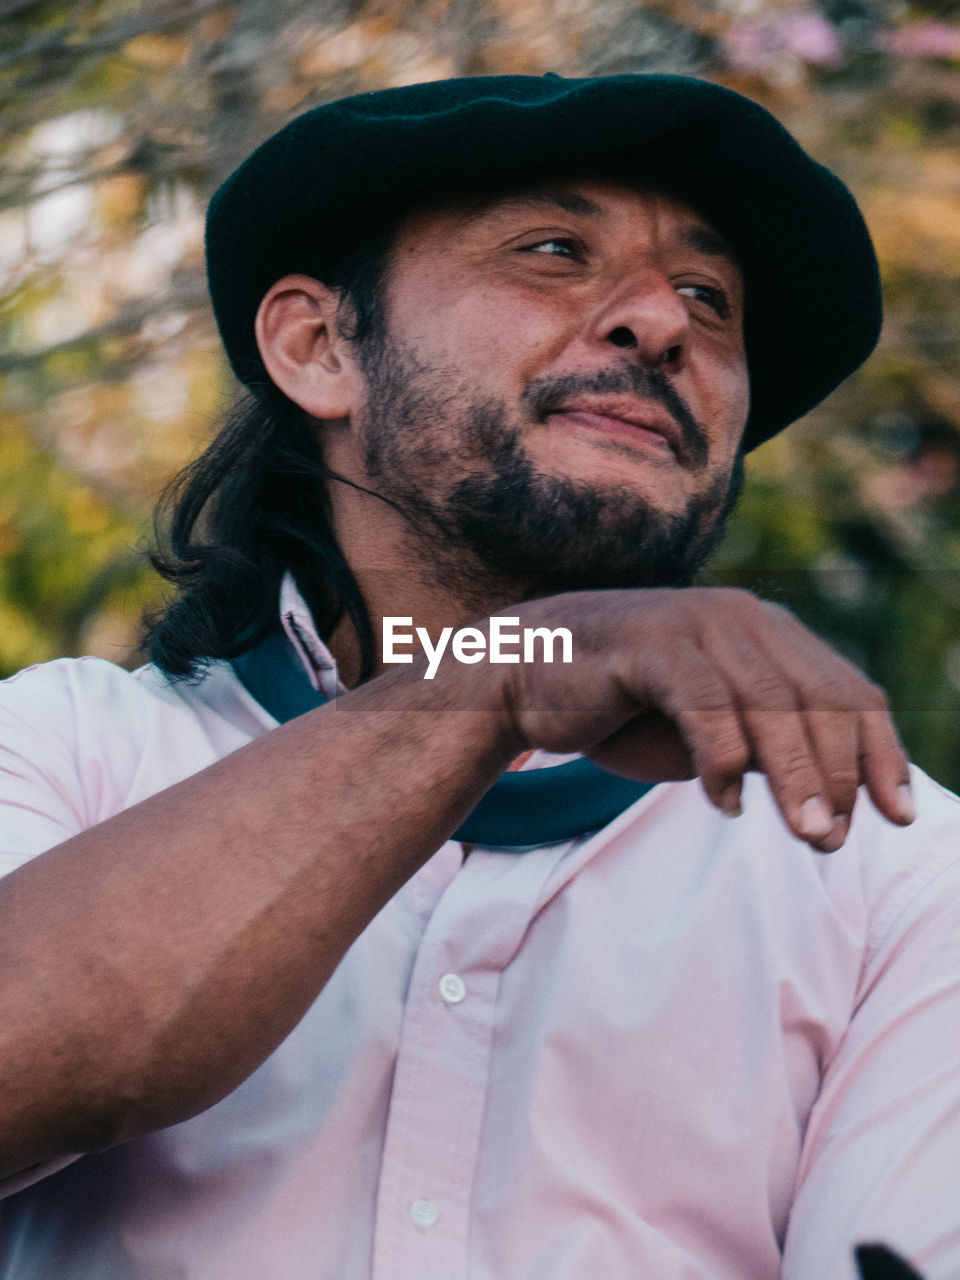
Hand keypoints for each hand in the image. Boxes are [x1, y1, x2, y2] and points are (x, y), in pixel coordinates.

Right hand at [500, 588, 912, 852]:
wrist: (524, 675)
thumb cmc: (625, 706)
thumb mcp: (712, 731)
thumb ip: (769, 746)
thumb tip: (839, 797)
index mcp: (771, 633)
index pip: (849, 693)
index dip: (881, 753)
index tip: (898, 815)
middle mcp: (744, 618)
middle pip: (820, 699)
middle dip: (841, 775)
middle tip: (834, 841)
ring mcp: (697, 624)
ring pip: (772, 703)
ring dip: (796, 776)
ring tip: (809, 834)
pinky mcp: (651, 644)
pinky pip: (706, 704)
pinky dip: (721, 760)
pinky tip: (721, 805)